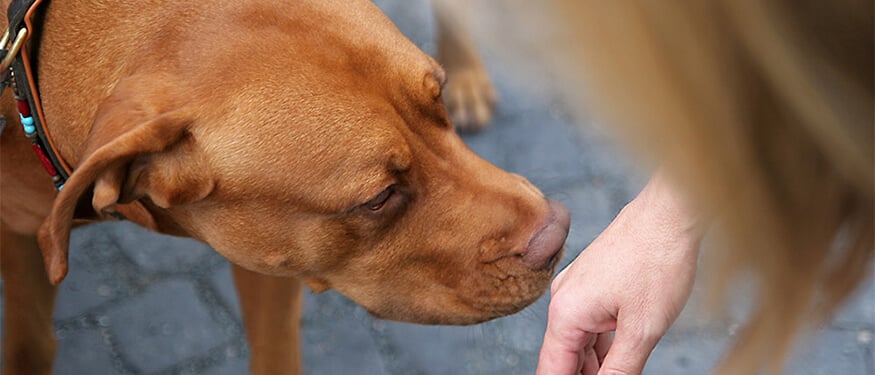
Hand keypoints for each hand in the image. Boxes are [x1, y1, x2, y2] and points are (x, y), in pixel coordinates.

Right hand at [537, 174, 702, 374]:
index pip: (552, 370)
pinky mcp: (593, 285)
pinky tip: (620, 361)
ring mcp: (577, 291)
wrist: (671, 213)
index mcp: (565, 313)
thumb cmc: (657, 259)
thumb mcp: (642, 329)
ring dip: (595, 367)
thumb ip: (620, 370)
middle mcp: (563, 301)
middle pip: (564, 359)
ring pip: (580, 344)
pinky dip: (603, 347)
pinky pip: (591, 326)